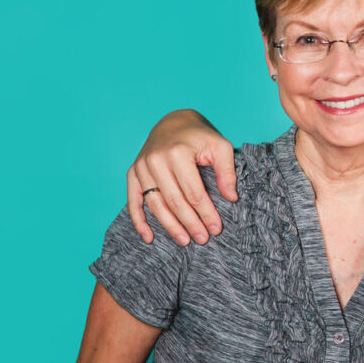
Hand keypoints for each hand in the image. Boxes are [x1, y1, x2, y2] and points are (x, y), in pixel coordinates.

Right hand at [127, 109, 236, 245]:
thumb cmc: (199, 137)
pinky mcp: (132, 173)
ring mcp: (141, 167)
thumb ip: (227, 171)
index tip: (216, 229)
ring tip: (184, 240)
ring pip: (155, 204)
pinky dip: (139, 221)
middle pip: (174, 201)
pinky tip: (149, 237)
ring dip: (169, 226)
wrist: (173, 122)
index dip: (206, 213)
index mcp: (178, 153)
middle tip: (202, 239)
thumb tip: (231, 198)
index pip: (194, 192)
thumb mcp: (220, 146)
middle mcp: (155, 160)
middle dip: (190, 223)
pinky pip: (133, 201)